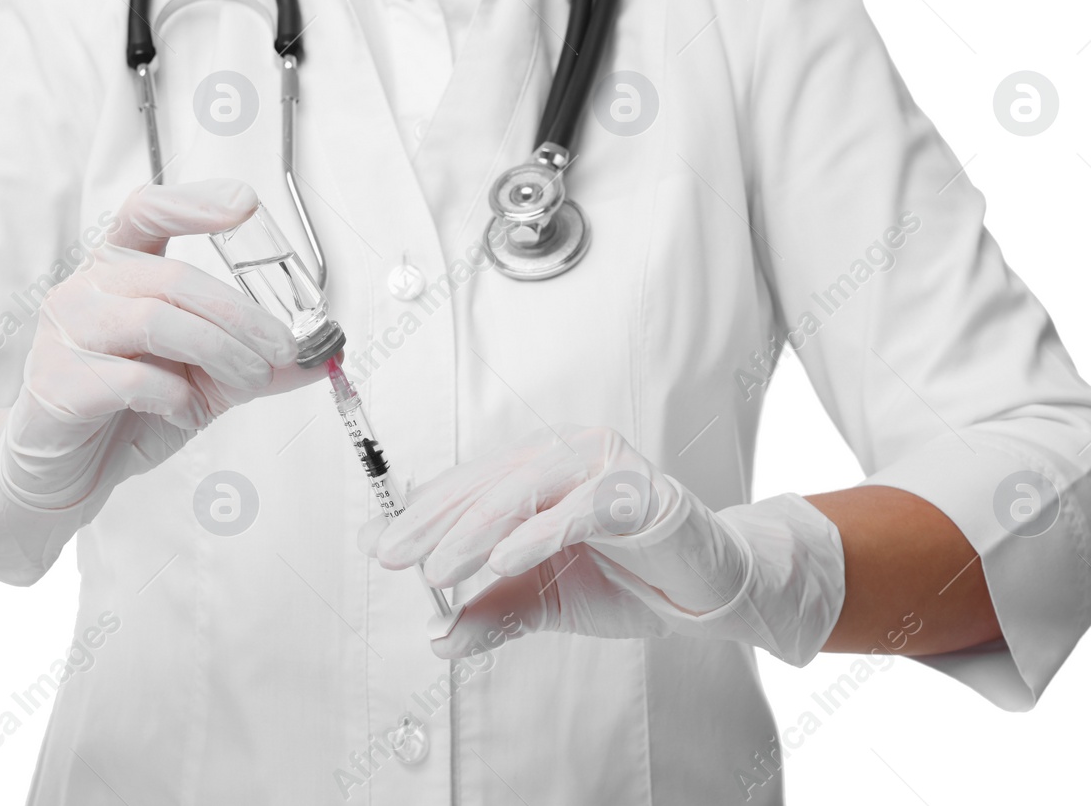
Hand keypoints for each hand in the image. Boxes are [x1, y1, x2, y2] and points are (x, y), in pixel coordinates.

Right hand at [0, 179, 321, 583]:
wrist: (65, 470)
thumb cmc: (128, 410)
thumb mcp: (206, 379)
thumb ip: (255, 361)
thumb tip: (320, 355)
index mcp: (117, 272)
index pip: (145, 212)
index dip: (192, 202)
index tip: (244, 206)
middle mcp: (84, 291)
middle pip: (172, 277)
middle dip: (240, 314)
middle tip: (280, 349)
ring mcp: (64, 334)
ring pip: (155, 321)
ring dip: (219, 352)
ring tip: (246, 382)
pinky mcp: (57, 383)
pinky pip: (131, 379)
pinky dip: (177, 399)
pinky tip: (187, 414)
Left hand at [361, 425, 844, 665]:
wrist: (707, 593)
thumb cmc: (628, 579)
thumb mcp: (543, 600)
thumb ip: (491, 610)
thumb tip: (437, 638)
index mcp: (542, 466)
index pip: (471, 483)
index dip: (423, 513)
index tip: (383, 546)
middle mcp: (570, 453)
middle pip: (488, 480)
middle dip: (436, 522)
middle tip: (396, 558)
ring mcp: (606, 465)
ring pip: (526, 487)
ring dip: (477, 530)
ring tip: (440, 570)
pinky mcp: (640, 492)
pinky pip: (581, 507)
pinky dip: (540, 532)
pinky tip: (503, 559)